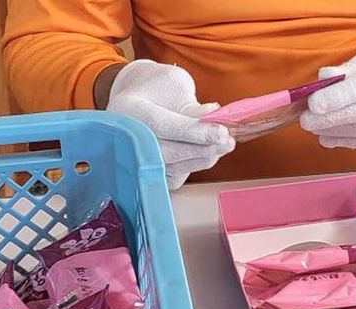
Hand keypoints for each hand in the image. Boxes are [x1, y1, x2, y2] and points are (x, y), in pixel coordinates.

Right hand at [106, 60, 234, 189]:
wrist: (138, 98)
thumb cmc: (159, 87)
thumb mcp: (176, 84)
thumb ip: (192, 105)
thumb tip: (215, 124)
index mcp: (128, 109)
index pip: (163, 125)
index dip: (194, 132)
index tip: (221, 132)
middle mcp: (126, 138)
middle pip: (168, 152)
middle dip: (203, 148)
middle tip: (228, 140)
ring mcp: (135, 159)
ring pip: (174, 168)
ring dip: (204, 158)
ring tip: (224, 143)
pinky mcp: (148, 173)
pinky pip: (175, 177)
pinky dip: (195, 165)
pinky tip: (207, 151)